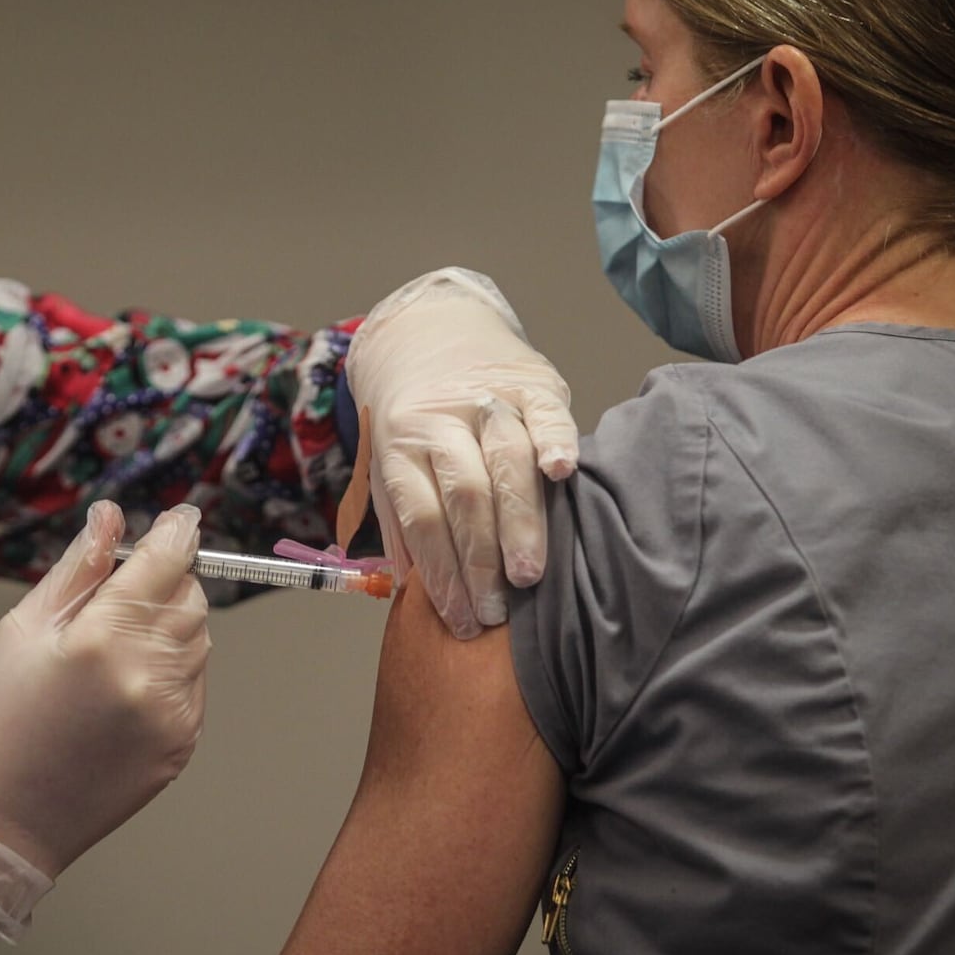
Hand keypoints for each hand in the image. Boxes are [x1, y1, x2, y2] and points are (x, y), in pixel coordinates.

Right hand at [0, 501, 209, 939]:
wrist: (7, 811)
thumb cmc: (5, 713)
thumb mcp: (24, 626)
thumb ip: (79, 566)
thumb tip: (111, 517)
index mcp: (101, 637)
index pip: (165, 562)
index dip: (176, 533)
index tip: (181, 520)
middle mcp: (146, 674)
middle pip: (191, 596)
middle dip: (169, 582)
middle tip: (127, 594)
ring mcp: (170, 712)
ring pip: (199, 638)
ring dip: (171, 628)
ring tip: (116, 651)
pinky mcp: (183, 742)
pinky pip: (195, 682)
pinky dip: (172, 671)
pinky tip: (125, 689)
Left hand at [347, 267, 577, 638]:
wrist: (431, 334)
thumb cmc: (416, 423)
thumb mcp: (392, 464)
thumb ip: (403, 522)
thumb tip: (413, 594)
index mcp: (399, 447)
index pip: (420, 517)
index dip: (441, 573)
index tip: (462, 620)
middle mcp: (439, 420)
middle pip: (464, 495)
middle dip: (481, 560)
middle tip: (497, 610)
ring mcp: (485, 398)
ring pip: (504, 460)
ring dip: (519, 522)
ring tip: (529, 575)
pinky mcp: (529, 381)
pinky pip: (543, 412)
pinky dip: (554, 439)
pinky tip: (562, 472)